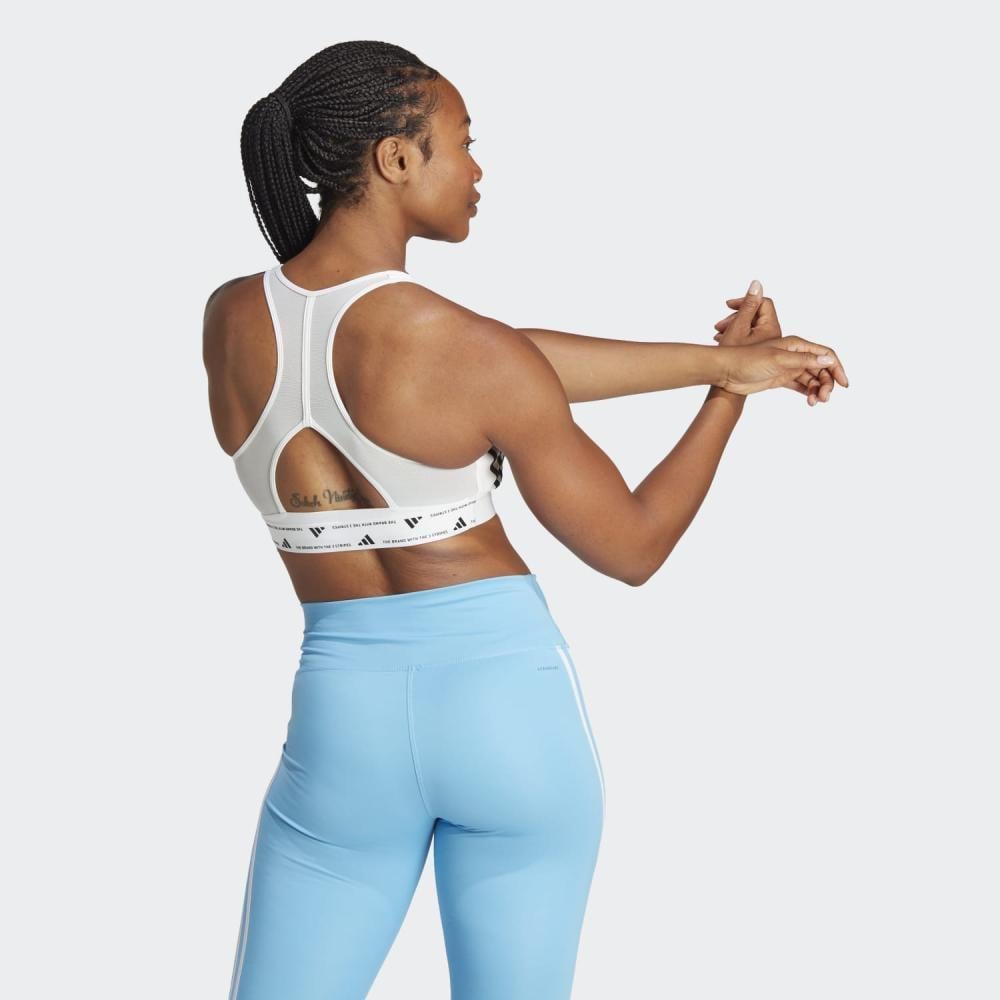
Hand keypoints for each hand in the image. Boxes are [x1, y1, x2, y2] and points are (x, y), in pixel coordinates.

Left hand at [713, 281, 848, 403]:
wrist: (727, 372)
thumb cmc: (748, 360)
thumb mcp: (778, 359)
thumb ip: (804, 360)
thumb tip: (829, 360)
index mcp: (796, 344)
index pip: (825, 354)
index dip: (837, 368)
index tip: (844, 383)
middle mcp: (794, 354)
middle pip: (821, 368)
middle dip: (827, 382)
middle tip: (824, 398)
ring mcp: (788, 367)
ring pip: (811, 378)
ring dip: (817, 389)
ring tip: (815, 401)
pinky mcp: (780, 379)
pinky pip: (800, 385)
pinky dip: (807, 392)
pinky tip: (809, 401)